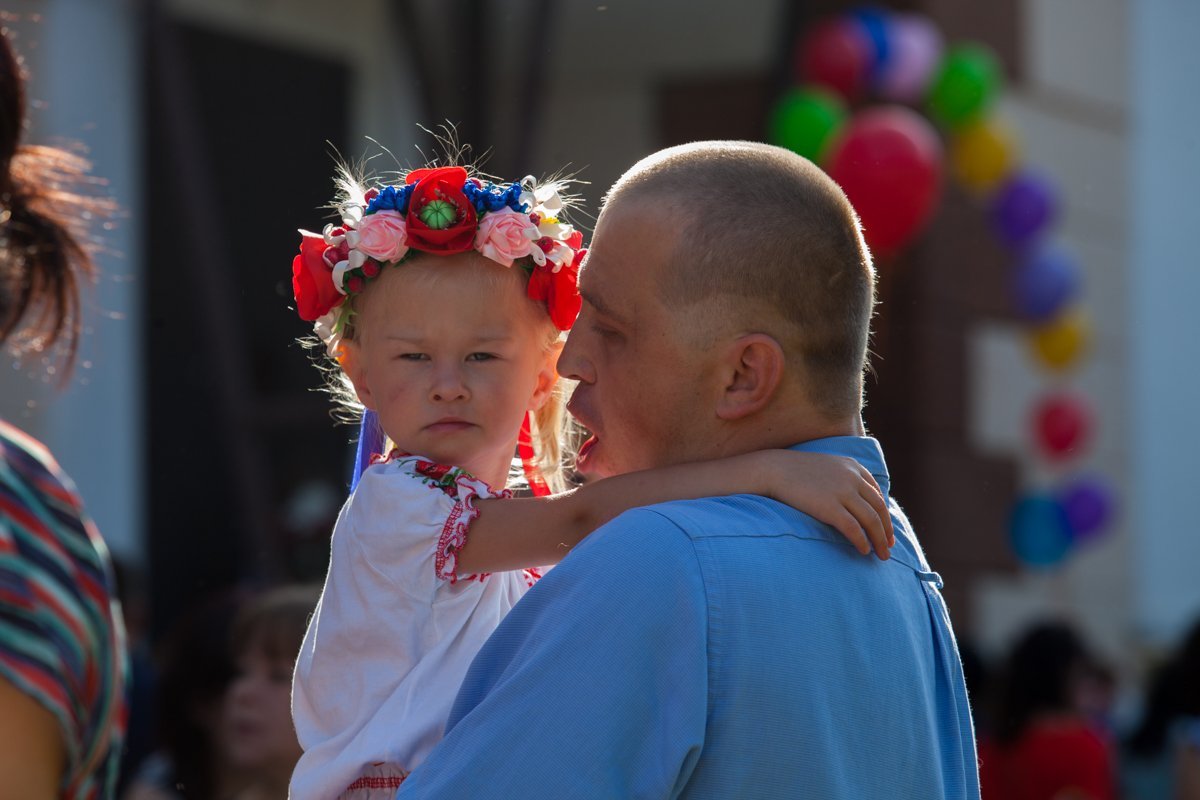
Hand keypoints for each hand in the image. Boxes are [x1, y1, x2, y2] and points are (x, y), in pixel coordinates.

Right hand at [759, 451, 894, 558]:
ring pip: (870, 520)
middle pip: (878, 508)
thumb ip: (840, 477)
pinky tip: (864, 551)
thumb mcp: (825, 467)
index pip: (876, 494)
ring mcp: (842, 492)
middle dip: (886, 530)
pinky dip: (862, 541)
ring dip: (879, 540)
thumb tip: (848, 499)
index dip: (884, 514)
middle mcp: (852, 478)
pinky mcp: (830, 507)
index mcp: (853, 467)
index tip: (885, 529)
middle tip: (888, 546)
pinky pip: (853, 528)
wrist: (773, 469)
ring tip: (882, 555)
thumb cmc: (794, 471)